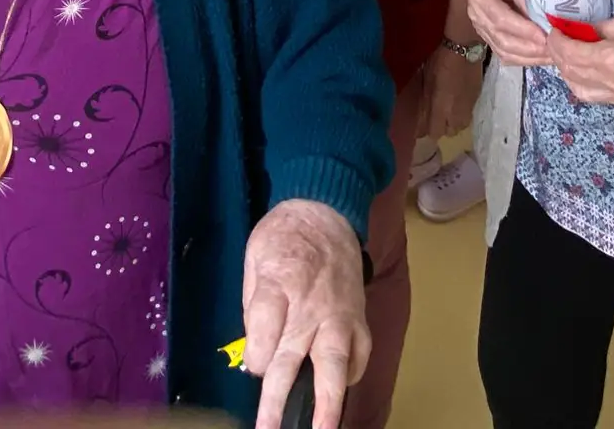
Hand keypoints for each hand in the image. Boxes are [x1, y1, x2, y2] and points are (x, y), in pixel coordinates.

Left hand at [241, 199, 367, 428]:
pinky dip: (352, 375)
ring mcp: (339, 313)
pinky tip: (340, 389)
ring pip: (333, 362)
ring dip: (326, 401)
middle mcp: (310, 303)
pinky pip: (360, 353)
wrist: (327, 211)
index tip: (253, 366)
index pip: (263, 327)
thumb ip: (253, 303)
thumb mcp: (254, 256)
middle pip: (291, 355)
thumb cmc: (284, 235)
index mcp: (278, 281)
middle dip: (278, 398)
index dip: (255, 353)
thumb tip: (255, 349)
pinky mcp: (359, 317)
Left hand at [421, 47, 483, 139]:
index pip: (435, 134)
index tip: (422, 125)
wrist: (464, 49)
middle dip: (441, 128)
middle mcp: (456, 114)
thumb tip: (419, 124)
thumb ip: (425, 105)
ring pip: (461, 126)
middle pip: (449, 133)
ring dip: (453, 123)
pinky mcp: (477, 100)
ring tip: (448, 111)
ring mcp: (469, 108)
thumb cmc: (440, 63)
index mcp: (441, 109)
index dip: (427, 131)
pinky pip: (468, 115)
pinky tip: (457, 102)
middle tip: (435, 116)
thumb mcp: (426, 83)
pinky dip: (461, 113)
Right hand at [466, 0, 547, 68]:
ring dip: (529, 57)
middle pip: (502, 39)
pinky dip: (524, 59)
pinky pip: (504, 54)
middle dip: (530, 48)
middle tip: (554, 50)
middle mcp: (475, 15)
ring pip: (504, 51)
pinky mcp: (488, 37)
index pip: (501, 18)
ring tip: (552, 56)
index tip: (544, 36)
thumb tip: (543, 22)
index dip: (523, 30)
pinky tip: (541, 57)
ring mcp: (480, 29)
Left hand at [545, 14, 613, 108]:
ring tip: (570, 55)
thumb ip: (601, 28)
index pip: (568, 53)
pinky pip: (598, 97)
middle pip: (570, 73)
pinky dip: (586, 84)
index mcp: (611, 61)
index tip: (554, 29)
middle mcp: (613, 84)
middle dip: (558, 55)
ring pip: (580, 90)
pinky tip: (589, 70)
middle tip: (558, 39)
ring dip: (569, 73)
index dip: (556, 40)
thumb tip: (582, 29)